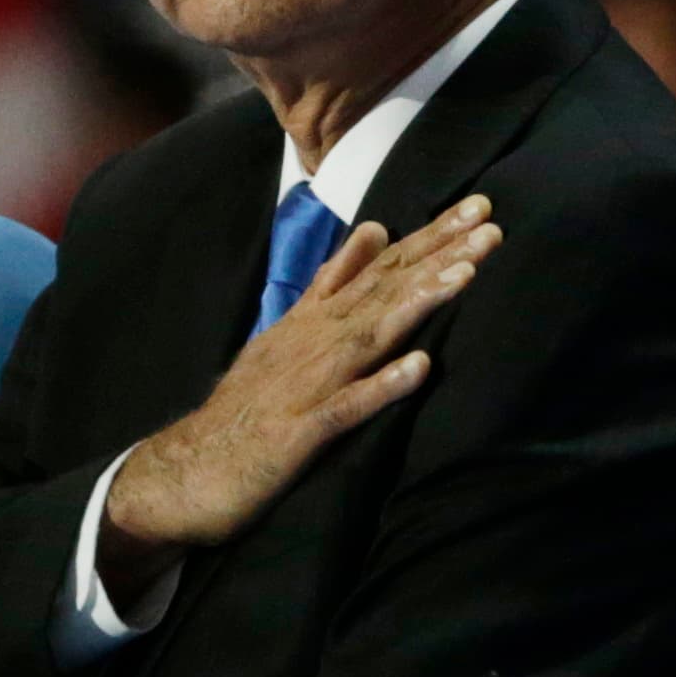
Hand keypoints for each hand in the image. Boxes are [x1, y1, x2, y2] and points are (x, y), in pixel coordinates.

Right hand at [104, 195, 498, 574]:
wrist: (188, 468)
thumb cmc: (248, 406)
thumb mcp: (289, 331)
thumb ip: (332, 284)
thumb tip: (376, 230)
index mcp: (315, 319)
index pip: (381, 267)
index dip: (430, 237)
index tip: (479, 208)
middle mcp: (314, 340)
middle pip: (384, 288)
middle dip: (438, 252)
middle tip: (488, 218)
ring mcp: (307, 384)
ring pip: (371, 334)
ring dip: (419, 302)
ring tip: (466, 274)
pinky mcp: (300, 433)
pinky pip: (347, 407)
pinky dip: (382, 386)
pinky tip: (419, 367)